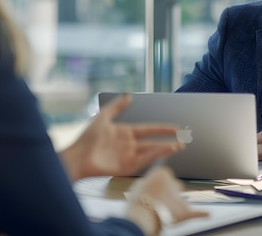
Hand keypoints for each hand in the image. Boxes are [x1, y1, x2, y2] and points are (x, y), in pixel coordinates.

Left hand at [60, 94, 183, 179]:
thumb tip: (129, 95)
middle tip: (184, 137)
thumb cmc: (87, 138)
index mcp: (126, 132)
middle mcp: (130, 145)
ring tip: (180, 145)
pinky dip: (156, 156)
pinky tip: (166, 151)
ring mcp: (129, 156)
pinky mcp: (127, 167)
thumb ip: (117, 106)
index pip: (149, 129)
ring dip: (166, 148)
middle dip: (169, 139)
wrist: (78, 157)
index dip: (163, 128)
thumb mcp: (103, 117)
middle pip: (154, 141)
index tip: (176, 127)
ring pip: (152, 151)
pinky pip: (145, 160)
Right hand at [126, 166, 208, 235]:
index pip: (165, 175)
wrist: (143, 215)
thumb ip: (149, 182)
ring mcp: (181, 197)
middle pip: (175, 186)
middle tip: (158, 203)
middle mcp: (175, 182)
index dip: (159, 185)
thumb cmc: (138, 201)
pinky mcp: (185, 211)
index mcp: (163, 172)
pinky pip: (196, 212)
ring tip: (163, 212)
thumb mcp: (138, 185)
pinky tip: (207, 214)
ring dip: (175, 204)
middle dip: (169, 194)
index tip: (154, 190)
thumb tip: (152, 186)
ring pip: (181, 199)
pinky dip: (201, 214)